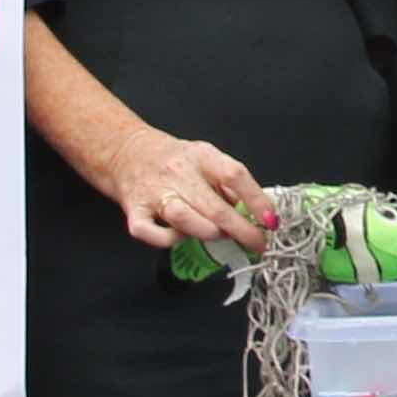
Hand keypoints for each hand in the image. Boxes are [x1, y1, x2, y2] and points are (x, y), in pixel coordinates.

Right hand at [95, 123, 273, 254]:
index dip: (257, 200)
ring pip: (186, 220)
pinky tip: (180, 237)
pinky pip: (153, 234)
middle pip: (215, 207)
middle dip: (242, 232)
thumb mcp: (206, 159)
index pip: (234, 175)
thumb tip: (257, 212)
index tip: (271, 221)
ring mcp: (155, 193)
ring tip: (221, 237)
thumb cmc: (173, 159)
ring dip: (210, 234)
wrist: (126, 152)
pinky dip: (169, 240)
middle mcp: (178, 172)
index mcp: (201, 156)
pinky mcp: (135, 211)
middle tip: (257, 245)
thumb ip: (229, 184)